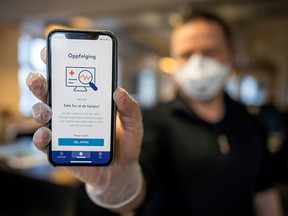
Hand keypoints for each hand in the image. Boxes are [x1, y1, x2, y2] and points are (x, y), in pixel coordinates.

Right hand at [26, 48, 142, 185]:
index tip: (52, 52)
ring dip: (39, 109)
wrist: (120, 170)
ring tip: (46, 110)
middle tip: (39, 78)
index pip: (70, 79)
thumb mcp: (134, 123)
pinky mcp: (60, 149)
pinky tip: (47, 134)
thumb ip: (130, 108)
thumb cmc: (126, 143)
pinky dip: (41, 138)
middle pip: (50, 93)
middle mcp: (71, 111)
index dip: (58, 64)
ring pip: (42, 114)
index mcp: (87, 100)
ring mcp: (64, 129)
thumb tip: (119, 91)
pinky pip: (44, 143)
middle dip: (40, 82)